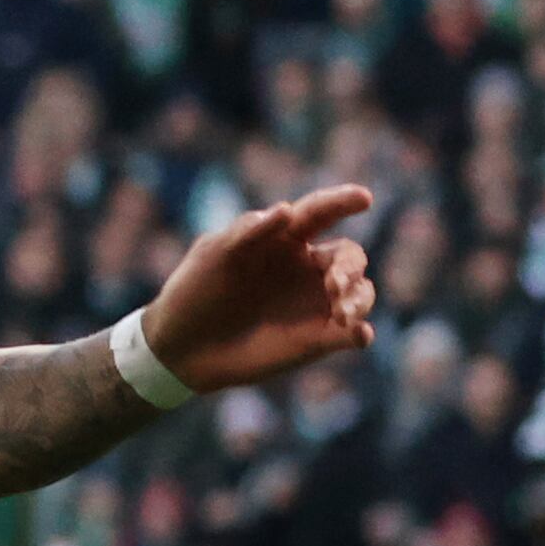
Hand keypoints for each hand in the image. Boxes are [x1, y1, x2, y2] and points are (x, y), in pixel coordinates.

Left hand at [145, 186, 378, 396]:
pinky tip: (358, 335)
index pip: (320, 213)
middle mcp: (307, 267)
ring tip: (342, 315)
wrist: (181, 346)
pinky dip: (361, 333)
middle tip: (334, 284)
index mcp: (285, 238)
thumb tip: (286, 210)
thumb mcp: (213, 255)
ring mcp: (316, 302)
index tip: (363, 198)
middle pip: (349, 256)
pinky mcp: (317, 338)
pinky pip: (351, 334)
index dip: (342, 202)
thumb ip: (249, 232)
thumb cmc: (194, 291)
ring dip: (359, 298)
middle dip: (351, 266)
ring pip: (360, 291)